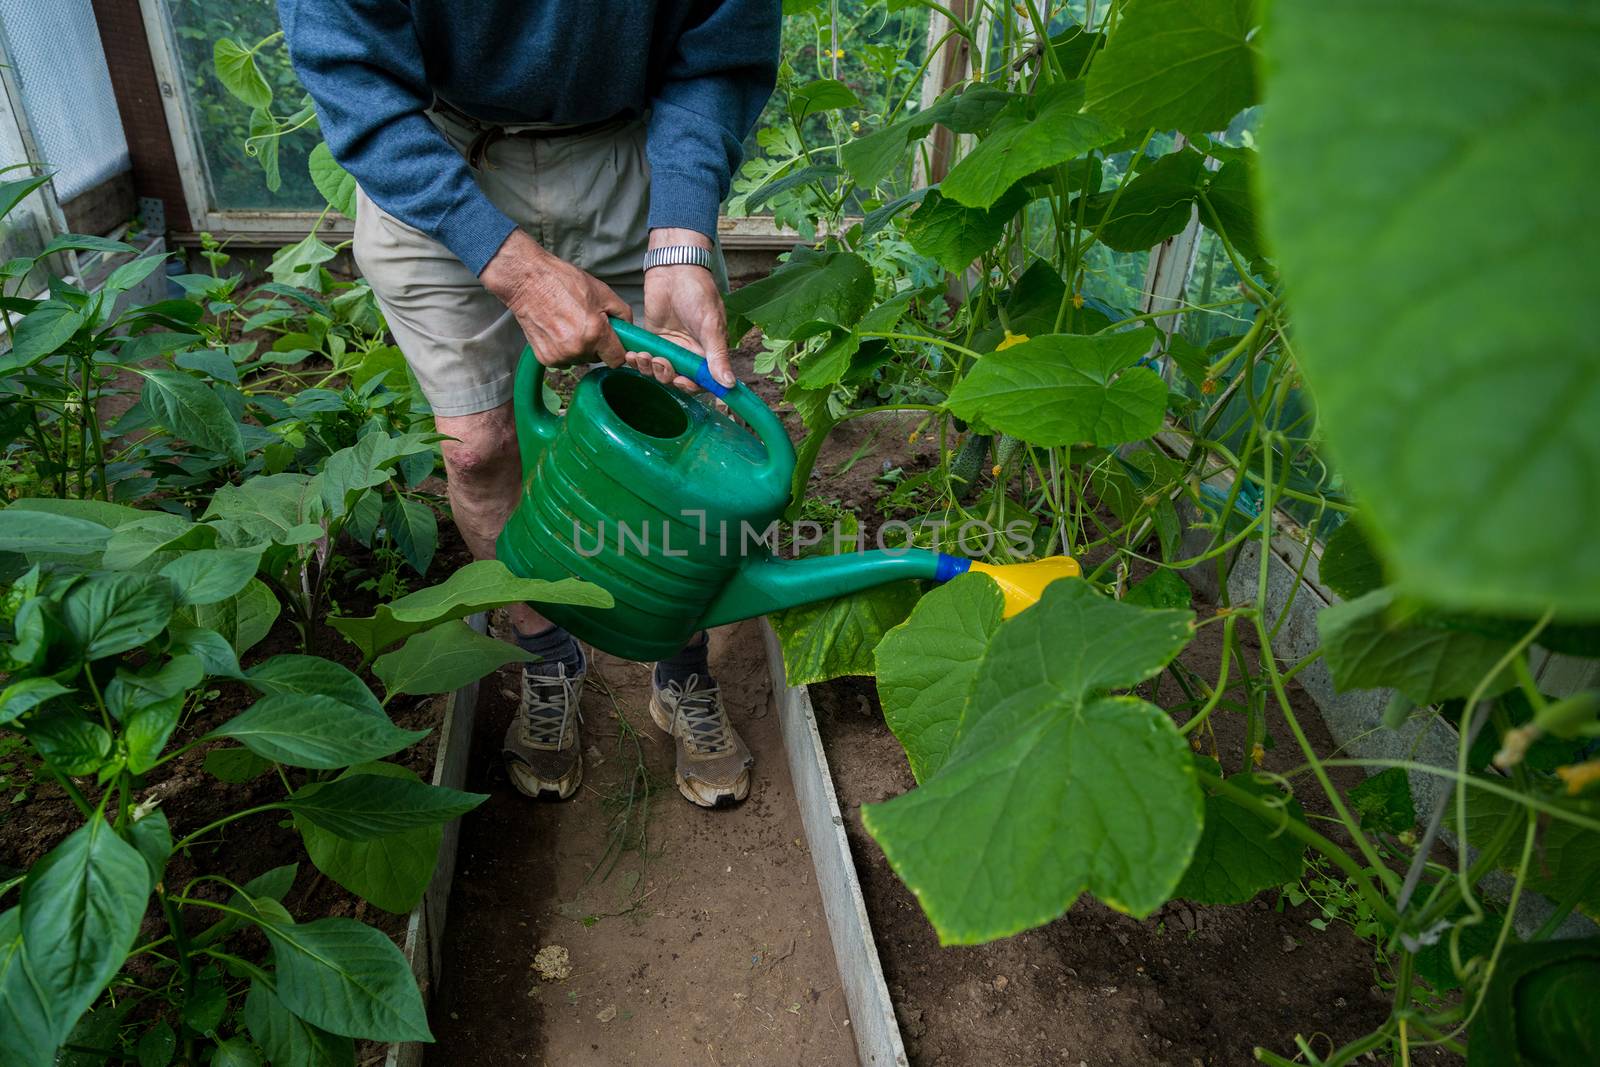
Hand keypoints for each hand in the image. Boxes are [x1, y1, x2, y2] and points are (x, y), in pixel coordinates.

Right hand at [481, 229, 629, 367]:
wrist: (527, 281)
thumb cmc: (562, 282)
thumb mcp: (602, 291)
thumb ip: (623, 314)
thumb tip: (629, 329)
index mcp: (595, 333)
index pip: (617, 359)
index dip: (617, 350)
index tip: (613, 342)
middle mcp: (577, 349)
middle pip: (597, 358)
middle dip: (597, 344)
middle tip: (586, 322)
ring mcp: (559, 355)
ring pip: (580, 359)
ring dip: (579, 347)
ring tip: (569, 323)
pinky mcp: (545, 358)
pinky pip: (563, 360)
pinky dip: (563, 349)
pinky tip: (557, 329)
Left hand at [631, 228, 734, 392]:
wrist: (675, 268)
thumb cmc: (698, 292)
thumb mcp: (711, 325)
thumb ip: (717, 356)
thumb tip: (728, 384)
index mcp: (707, 352)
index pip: (700, 380)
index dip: (690, 386)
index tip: (680, 381)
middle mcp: (689, 352)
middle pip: (676, 378)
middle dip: (666, 376)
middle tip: (660, 363)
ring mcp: (670, 345)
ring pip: (658, 371)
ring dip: (650, 369)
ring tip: (644, 357)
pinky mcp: (653, 338)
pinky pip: (645, 357)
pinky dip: (638, 361)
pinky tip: (633, 355)